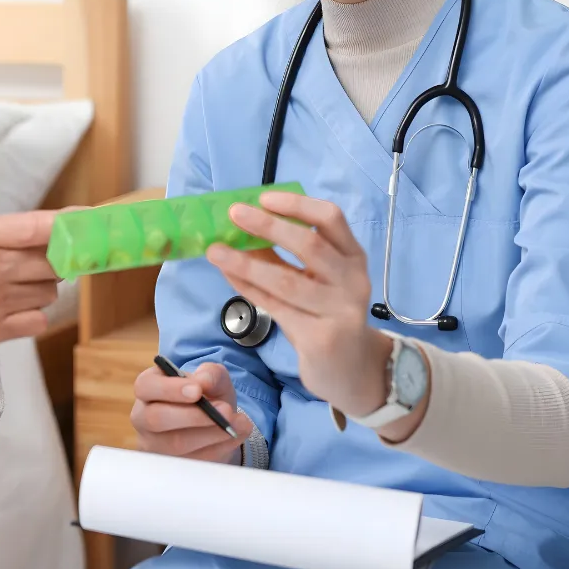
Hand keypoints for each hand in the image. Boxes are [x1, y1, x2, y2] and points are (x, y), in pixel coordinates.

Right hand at [0, 210, 59, 380]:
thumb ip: (7, 239)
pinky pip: (39, 320)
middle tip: (42, 267)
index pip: (35, 226)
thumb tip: (60, 236)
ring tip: (15, 291)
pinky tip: (13, 312)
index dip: (68, 224)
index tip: (90, 221)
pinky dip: (33, 317)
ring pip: (49, 293)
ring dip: (42, 291)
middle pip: (52, 263)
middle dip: (56, 265)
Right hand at [129, 361, 254, 462]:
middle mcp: (144, 417)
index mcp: (148, 388)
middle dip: (193, 416)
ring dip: (211, 433)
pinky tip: (235, 435)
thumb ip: (210, 374)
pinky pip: (193, 461)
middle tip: (225, 409)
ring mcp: (154, 445)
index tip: (198, 391)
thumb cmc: (205, 395)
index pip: (146, 386)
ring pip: (175, 444)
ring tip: (238, 422)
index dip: (170, 389)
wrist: (213, 423)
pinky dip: (219, 448)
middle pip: (156, 419)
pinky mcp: (171, 465)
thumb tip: (204, 381)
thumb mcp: (212, 379)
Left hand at [206, 192, 398, 424]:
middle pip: (310, 245)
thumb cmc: (327, 315)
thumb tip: (241, 225)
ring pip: (287, 280)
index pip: (331, 219)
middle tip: (234, 213)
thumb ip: (286, 255)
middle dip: (268, 226)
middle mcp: (352, 281)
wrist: (351, 371)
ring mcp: (339, 311)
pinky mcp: (320, 338)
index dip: (297, 204)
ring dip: (247, 262)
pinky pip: (275, 307)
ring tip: (215, 249)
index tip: (264, 197)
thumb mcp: (317, 279)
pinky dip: (248, 289)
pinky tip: (228, 275)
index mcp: (353, 257)